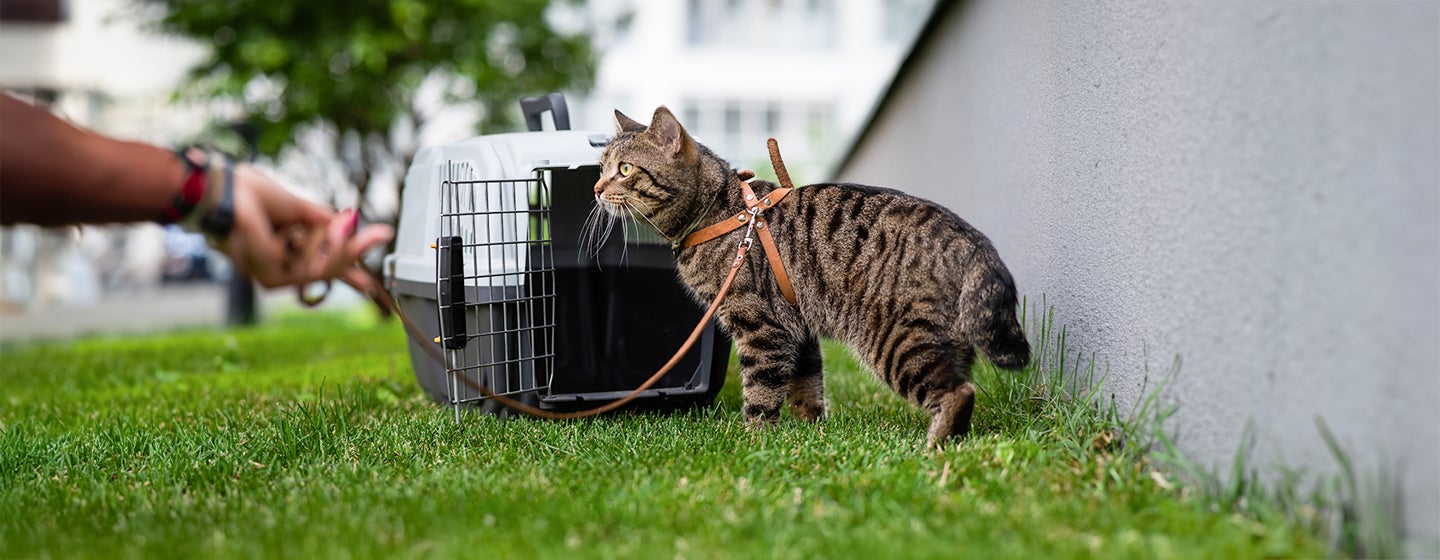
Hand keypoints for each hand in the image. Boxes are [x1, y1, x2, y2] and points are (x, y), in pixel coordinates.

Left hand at [213, 164, 392, 290]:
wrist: (226, 194)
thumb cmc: (251, 195)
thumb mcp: (300, 207)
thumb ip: (326, 221)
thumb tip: (352, 223)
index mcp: (286, 250)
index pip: (322, 267)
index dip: (347, 274)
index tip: (369, 284)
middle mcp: (279, 267)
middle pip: (328, 270)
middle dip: (355, 252)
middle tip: (382, 233)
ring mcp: (274, 274)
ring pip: (322, 271)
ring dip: (338, 248)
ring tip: (345, 225)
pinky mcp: (271, 276)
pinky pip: (311, 268)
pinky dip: (318, 247)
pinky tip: (297, 230)